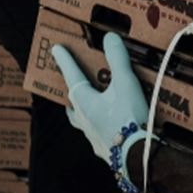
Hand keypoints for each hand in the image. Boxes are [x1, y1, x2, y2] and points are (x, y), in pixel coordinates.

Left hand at [51, 33, 155, 192]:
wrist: (136, 155)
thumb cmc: (128, 117)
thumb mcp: (126, 83)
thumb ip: (118, 59)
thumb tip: (109, 37)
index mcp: (84, 101)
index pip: (72, 75)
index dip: (65, 60)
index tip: (55, 49)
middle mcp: (83, 119)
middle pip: (72, 103)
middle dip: (72, 92)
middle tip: (74, 84)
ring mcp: (92, 136)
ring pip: (82, 121)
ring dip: (84, 112)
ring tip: (92, 107)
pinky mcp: (104, 149)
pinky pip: (97, 134)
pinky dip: (101, 127)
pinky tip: (111, 127)